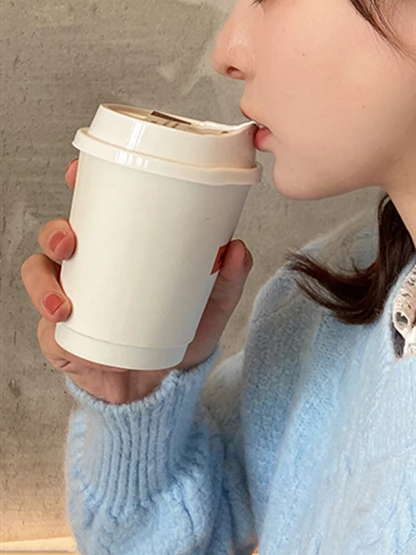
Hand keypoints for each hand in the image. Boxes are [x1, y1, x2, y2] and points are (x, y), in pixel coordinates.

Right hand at [19, 158, 253, 403]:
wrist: (168, 383)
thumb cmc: (184, 329)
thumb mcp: (213, 302)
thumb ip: (229, 278)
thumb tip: (236, 249)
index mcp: (122, 248)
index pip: (96, 209)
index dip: (81, 186)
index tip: (79, 171)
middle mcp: (90, 267)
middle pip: (57, 237)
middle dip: (55, 232)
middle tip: (70, 240)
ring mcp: (71, 299)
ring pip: (40, 276)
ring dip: (43, 283)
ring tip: (64, 301)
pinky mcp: (62, 338)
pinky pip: (45, 327)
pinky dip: (50, 325)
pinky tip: (64, 323)